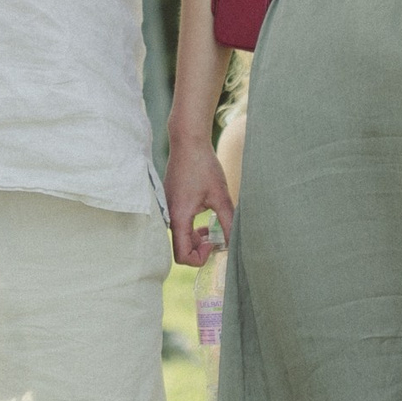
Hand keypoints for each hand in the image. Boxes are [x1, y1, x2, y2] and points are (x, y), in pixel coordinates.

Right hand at [165, 137, 234, 265]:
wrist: (187, 142)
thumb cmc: (203, 166)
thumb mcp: (221, 196)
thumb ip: (228, 222)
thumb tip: (234, 244)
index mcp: (178, 217)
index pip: (182, 256)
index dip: (200, 258)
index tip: (214, 244)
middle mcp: (169, 216)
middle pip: (181, 248)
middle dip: (200, 248)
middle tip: (217, 237)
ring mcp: (167, 208)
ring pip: (180, 237)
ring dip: (196, 238)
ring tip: (213, 227)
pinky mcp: (169, 202)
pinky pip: (178, 224)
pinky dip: (191, 227)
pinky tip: (204, 217)